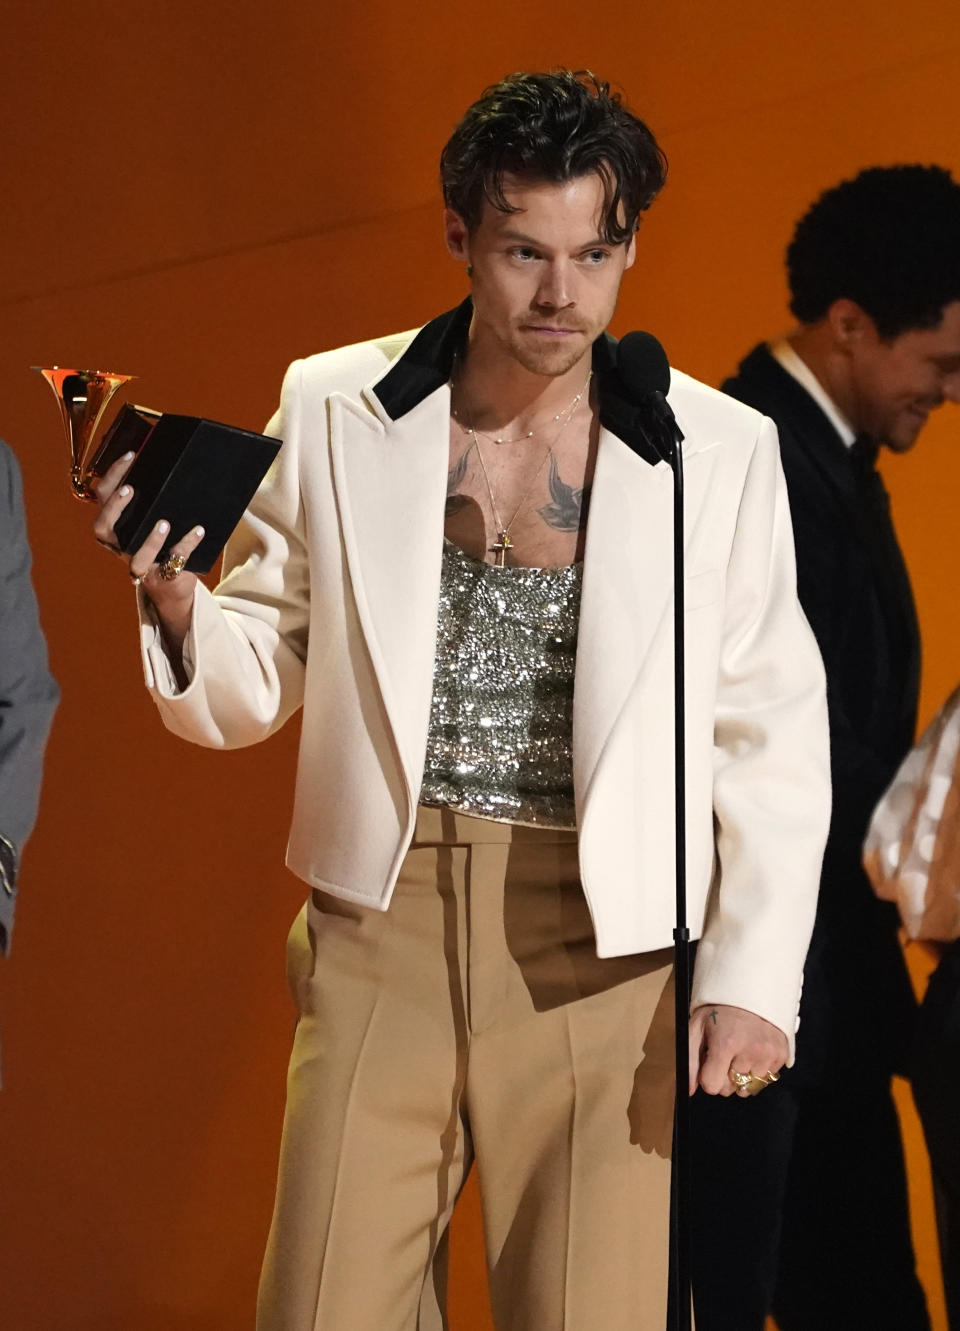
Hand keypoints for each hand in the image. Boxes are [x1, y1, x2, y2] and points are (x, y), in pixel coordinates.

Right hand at [92, 451, 203, 650]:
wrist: (172, 585)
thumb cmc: (162, 544)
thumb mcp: (153, 520)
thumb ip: (155, 501)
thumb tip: (175, 461)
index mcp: (115, 527)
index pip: (102, 497)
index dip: (112, 476)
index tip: (131, 456)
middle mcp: (119, 546)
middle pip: (103, 528)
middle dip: (114, 508)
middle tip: (130, 489)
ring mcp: (138, 565)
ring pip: (136, 558)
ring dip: (150, 540)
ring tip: (164, 522)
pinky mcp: (161, 577)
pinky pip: (173, 563)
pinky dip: (186, 545)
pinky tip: (198, 530)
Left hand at [688, 1003, 787, 1097]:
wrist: (751, 990)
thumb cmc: (719, 1009)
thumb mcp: (696, 1027)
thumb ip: (689, 1061)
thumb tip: (688, 1091)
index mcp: (725, 1044)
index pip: (712, 1086)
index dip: (707, 1076)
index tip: (710, 1061)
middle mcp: (750, 1051)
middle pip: (729, 1089)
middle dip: (723, 1076)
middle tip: (725, 1053)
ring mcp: (768, 1054)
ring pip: (748, 1088)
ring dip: (741, 1075)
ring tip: (740, 1051)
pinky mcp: (782, 1055)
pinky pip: (765, 1079)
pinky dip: (757, 1070)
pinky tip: (753, 1051)